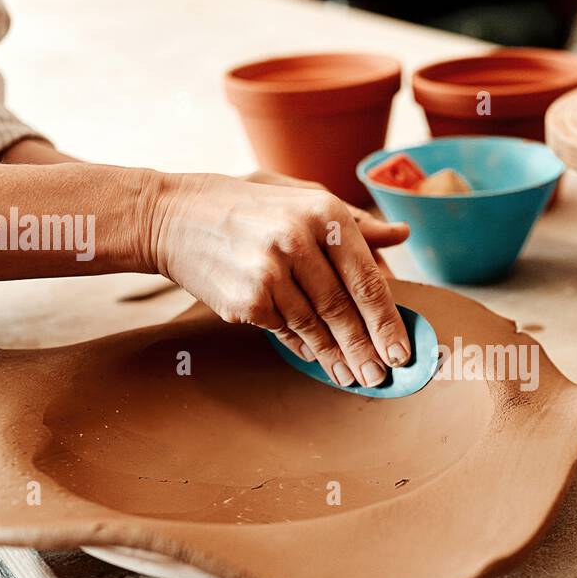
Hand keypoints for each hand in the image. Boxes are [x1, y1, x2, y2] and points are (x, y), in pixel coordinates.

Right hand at [149, 173, 410, 386]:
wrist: (175, 217)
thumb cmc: (249, 209)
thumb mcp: (303, 200)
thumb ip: (355, 223)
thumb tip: (402, 234)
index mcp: (323, 212)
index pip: (366, 278)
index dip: (387, 321)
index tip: (402, 351)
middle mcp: (299, 239)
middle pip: (344, 309)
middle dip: (366, 349)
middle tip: (382, 376)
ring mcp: (270, 271)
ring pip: (316, 326)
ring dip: (338, 357)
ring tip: (355, 377)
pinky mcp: (246, 299)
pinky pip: (285, 331)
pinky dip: (304, 348)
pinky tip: (319, 361)